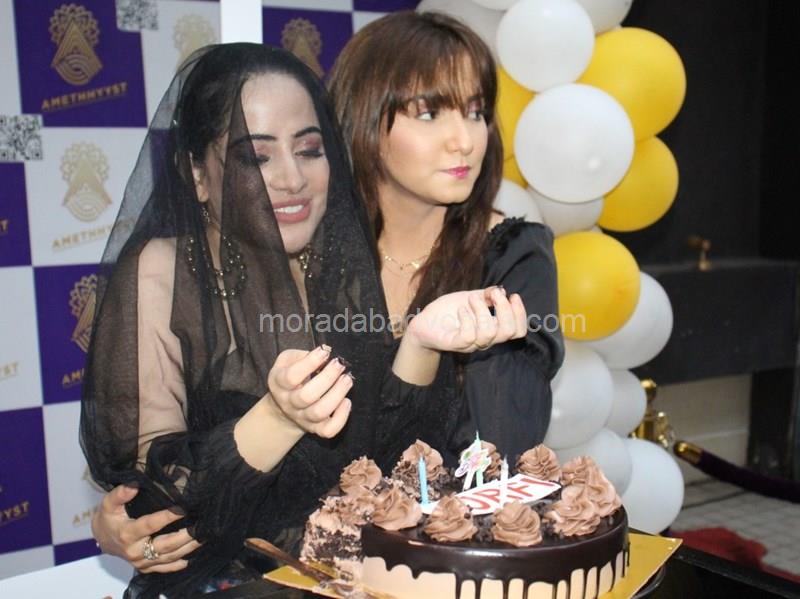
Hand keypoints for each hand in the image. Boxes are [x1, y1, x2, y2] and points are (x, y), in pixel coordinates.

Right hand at [92, 485, 199, 573]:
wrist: (102, 539)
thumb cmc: (109, 518)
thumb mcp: (109, 504)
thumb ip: (120, 494)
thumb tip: (134, 483)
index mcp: (127, 533)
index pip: (151, 524)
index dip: (167, 517)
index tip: (183, 508)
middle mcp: (135, 551)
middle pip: (164, 545)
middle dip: (185, 536)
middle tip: (200, 527)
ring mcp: (141, 562)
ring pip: (168, 557)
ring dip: (187, 548)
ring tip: (202, 537)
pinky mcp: (145, 568)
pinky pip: (164, 568)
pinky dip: (178, 564)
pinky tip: (191, 556)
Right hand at [267, 345, 353, 438]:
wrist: (284, 406)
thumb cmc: (290, 376)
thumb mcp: (287, 360)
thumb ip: (302, 355)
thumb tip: (325, 353)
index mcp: (279, 383)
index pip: (291, 376)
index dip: (310, 363)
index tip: (324, 352)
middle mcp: (289, 403)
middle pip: (307, 396)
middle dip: (327, 378)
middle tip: (339, 365)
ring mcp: (302, 418)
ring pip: (319, 412)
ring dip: (337, 394)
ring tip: (347, 379)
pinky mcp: (316, 429)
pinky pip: (329, 430)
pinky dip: (341, 417)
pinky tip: (347, 402)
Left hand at [407, 287, 526, 352]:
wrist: (424, 322)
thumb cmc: (449, 311)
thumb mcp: (470, 298)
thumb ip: (486, 295)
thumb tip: (501, 290)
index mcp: (493, 328)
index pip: (518, 331)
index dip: (521, 314)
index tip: (513, 295)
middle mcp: (485, 339)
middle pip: (509, 332)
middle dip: (505, 309)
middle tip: (493, 295)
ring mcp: (471, 343)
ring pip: (490, 333)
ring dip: (482, 310)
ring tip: (471, 299)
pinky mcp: (455, 344)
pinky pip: (469, 336)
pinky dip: (467, 318)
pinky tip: (461, 309)